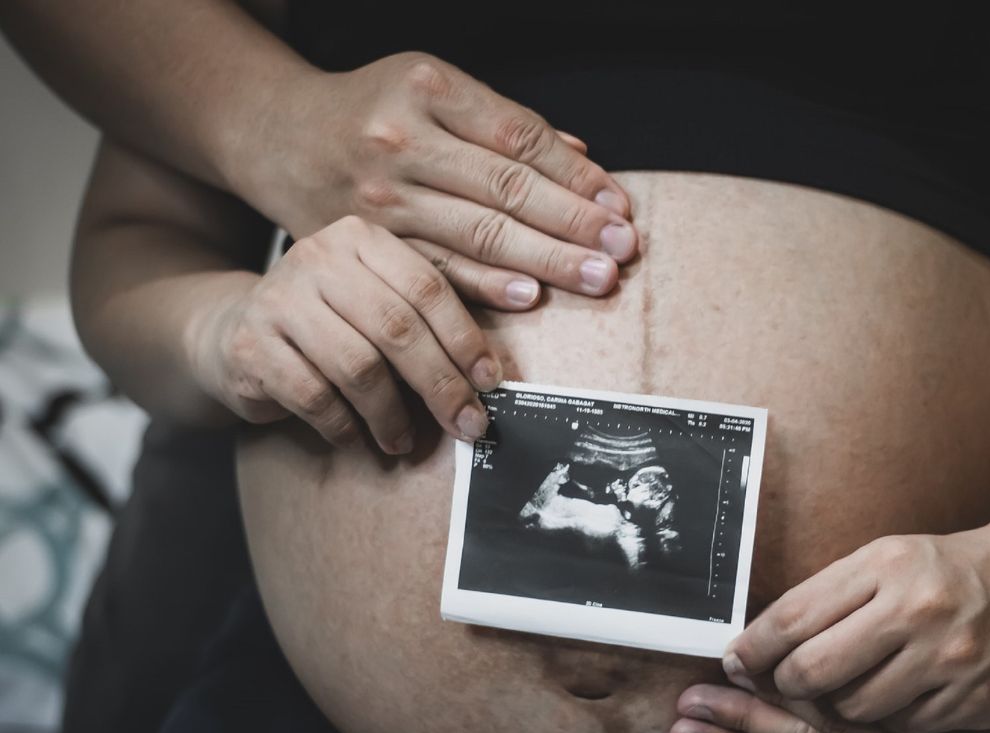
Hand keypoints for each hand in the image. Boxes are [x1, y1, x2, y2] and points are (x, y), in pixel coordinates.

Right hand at [190, 215, 498, 452]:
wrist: (235, 333)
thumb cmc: (333, 323)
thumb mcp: (382, 302)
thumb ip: (434, 316)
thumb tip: (504, 354)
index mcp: (362, 237)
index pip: (428, 287)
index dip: (465, 339)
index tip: (492, 382)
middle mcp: (317, 256)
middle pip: (398, 328)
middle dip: (441, 385)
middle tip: (467, 424)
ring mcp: (278, 298)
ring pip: (358, 366)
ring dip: (391, 415)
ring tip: (404, 439)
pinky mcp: (250, 344)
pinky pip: (315, 396)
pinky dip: (345, 426)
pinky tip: (357, 437)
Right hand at [247, 52, 638, 309]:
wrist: (279, 135)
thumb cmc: (372, 111)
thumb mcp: (431, 90)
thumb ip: (503, 124)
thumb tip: (581, 159)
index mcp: (427, 90)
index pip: (519, 137)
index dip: (574, 176)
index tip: (616, 206)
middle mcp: (402, 141)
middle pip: (506, 188)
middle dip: (573, 224)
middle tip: (620, 250)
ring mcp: (380, 195)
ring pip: (477, 233)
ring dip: (545, 259)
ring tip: (594, 277)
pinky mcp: (367, 241)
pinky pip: (435, 269)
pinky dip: (486, 285)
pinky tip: (527, 296)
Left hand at [722, 515, 989, 732]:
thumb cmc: (948, 569)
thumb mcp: (887, 559)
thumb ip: (828, 595)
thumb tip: (759, 640)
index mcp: (884, 566)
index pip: (794, 616)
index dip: (753, 647)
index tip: (734, 661)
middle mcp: (915, 609)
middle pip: (814, 670)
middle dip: (788, 684)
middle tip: (787, 683)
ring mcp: (948, 658)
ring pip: (855, 709)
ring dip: (842, 706)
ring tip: (853, 684)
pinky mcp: (975, 697)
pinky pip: (904, 728)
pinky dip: (892, 719)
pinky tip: (902, 695)